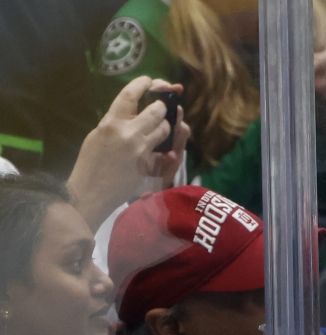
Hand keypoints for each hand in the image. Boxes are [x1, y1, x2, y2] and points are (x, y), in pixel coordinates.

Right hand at [67, 76, 189, 229]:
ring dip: (166, 128)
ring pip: (165, 129)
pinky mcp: (150, 165)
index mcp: (111, 122)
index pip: (130, 95)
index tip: (152, 81)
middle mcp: (128, 133)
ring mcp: (141, 150)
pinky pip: (163, 151)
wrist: (90, 192)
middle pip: (156, 110)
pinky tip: (160, 153)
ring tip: (160, 130)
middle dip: (162, 108)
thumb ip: (115, 123)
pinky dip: (164, 150)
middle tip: (161, 108)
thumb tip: (132, 112)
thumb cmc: (89, 164)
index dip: (143, 84)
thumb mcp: (97, 136)